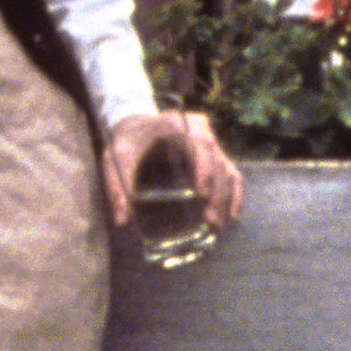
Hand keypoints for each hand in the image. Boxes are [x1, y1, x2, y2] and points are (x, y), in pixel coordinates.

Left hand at [101, 111, 244, 230]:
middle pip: (217, 161)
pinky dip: (234, 193)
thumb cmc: (128, 141)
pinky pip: (230, 172)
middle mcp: (199, 131)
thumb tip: (122, 223)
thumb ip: (118, 188)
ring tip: (218, 226)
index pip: (199, 145)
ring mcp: (210, 141)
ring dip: (227, 198)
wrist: (137, 124)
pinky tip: (232, 215)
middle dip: (217, 194)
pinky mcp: (214, 154)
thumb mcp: (116, 160)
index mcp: (176, 126)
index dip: (204, 170)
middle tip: (211, 223)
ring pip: (227, 168)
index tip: (201, 195)